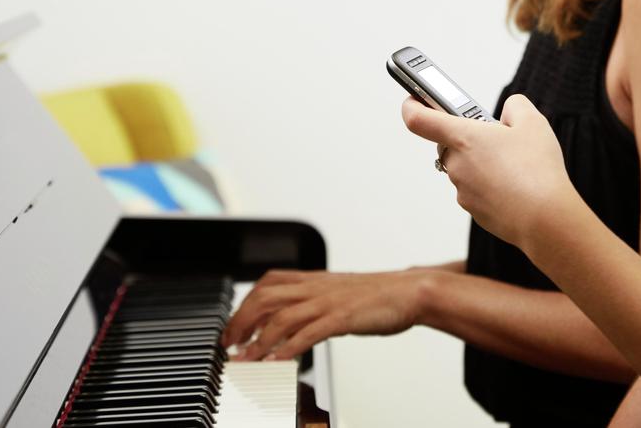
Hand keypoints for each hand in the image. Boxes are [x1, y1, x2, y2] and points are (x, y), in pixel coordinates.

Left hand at [221, 268, 430, 360]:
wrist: (410, 291)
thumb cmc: (378, 296)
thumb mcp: (338, 293)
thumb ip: (313, 302)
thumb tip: (291, 321)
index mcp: (313, 280)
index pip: (267, 283)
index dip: (244, 304)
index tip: (233, 327)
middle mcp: (316, 288)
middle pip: (265, 298)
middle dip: (241, 322)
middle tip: (230, 346)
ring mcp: (328, 301)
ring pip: (281, 316)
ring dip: (258, 341)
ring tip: (246, 360)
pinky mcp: (342, 318)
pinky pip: (308, 332)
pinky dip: (287, 348)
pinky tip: (276, 361)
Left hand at [402, 94, 583, 250]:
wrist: (545, 219)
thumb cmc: (537, 170)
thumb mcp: (533, 122)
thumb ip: (515, 106)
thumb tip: (509, 110)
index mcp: (463, 137)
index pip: (418, 119)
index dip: (412, 105)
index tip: (413, 99)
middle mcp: (456, 164)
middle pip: (449, 144)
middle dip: (469, 138)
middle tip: (497, 137)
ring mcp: (462, 190)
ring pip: (465, 168)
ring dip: (482, 163)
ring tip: (515, 164)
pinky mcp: (473, 210)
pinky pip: (476, 190)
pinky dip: (491, 185)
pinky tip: (516, 185)